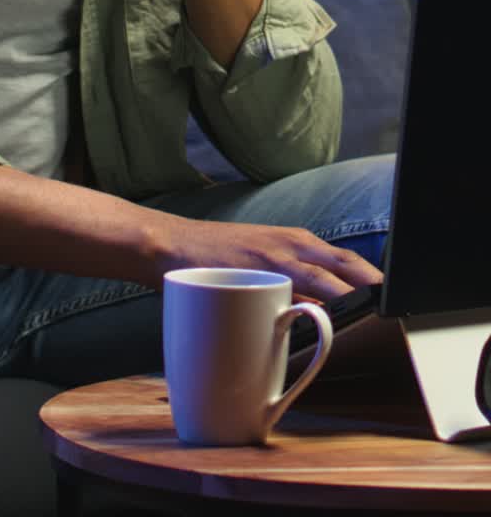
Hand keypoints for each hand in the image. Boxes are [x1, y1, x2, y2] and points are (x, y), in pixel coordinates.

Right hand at [159, 217, 382, 300]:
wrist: (169, 244)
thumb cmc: (217, 258)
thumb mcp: (262, 260)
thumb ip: (293, 282)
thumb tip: (323, 314)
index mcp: (297, 241)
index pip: (348, 260)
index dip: (375, 279)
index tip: (397, 301)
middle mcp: (292, 244)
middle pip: (347, 265)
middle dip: (375, 287)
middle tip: (398, 310)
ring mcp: (275, 257)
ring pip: (327, 277)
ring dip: (353, 297)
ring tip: (376, 316)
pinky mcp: (254, 272)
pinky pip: (292, 293)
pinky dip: (313, 308)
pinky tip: (327, 325)